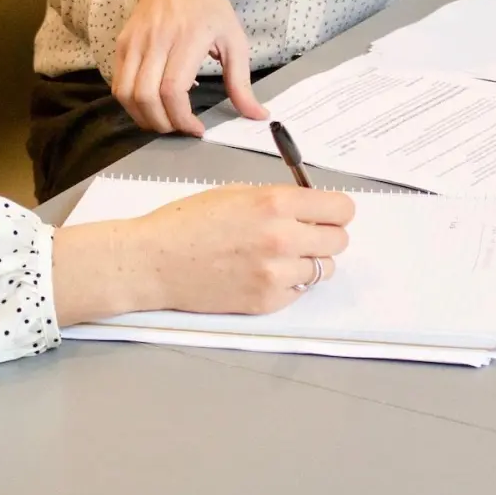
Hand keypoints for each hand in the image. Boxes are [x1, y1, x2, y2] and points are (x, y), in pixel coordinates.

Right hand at [51, 185, 354, 324]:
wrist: (153, 261)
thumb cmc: (187, 222)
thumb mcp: (236, 193)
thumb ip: (278, 200)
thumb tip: (311, 207)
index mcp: (276, 203)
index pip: (342, 209)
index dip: (335, 210)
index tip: (327, 213)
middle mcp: (283, 238)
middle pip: (339, 240)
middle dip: (324, 235)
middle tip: (303, 235)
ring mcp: (276, 274)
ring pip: (324, 269)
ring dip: (309, 261)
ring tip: (279, 256)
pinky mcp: (267, 301)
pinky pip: (299, 291)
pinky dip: (289, 284)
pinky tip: (261, 273)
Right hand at [113, 0, 268, 135]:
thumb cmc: (208, 8)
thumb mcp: (234, 40)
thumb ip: (242, 82)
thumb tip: (257, 115)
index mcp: (188, 38)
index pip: (173, 89)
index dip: (181, 118)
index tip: (197, 129)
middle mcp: (157, 39)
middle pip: (146, 97)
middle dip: (163, 124)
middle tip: (180, 128)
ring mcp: (135, 41)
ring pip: (126, 94)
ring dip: (143, 117)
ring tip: (164, 121)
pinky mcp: (122, 44)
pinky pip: (118, 84)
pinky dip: (132, 103)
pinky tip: (151, 105)